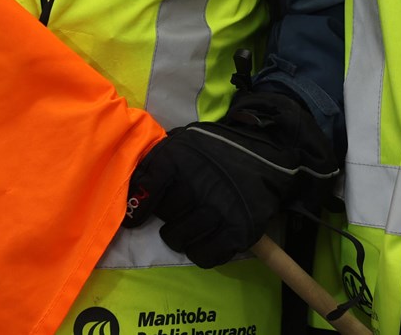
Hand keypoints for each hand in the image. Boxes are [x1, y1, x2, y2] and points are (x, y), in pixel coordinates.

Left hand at [124, 89, 337, 268]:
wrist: (268, 154)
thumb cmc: (216, 152)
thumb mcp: (182, 145)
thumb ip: (154, 168)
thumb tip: (131, 203)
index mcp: (180, 159)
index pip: (147, 189)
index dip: (139, 207)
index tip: (137, 217)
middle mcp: (199, 184)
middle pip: (165, 217)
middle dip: (170, 215)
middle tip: (184, 206)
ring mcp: (220, 209)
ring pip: (180, 240)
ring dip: (183, 235)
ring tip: (195, 221)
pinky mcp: (239, 230)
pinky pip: (205, 255)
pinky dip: (202, 250)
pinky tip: (208, 237)